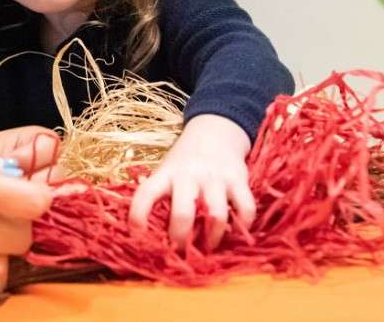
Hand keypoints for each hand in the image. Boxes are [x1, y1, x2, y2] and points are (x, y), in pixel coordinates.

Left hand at [128, 114, 254, 248]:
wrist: (216, 131)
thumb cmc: (185, 162)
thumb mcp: (167, 171)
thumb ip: (161, 197)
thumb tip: (150, 236)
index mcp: (166, 174)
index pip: (146, 194)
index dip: (138, 217)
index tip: (138, 237)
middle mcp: (189, 175)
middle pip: (183, 213)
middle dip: (182, 239)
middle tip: (182, 252)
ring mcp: (215, 177)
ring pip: (216, 215)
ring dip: (213, 238)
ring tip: (209, 246)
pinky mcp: (238, 179)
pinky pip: (245, 208)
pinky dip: (243, 226)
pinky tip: (236, 233)